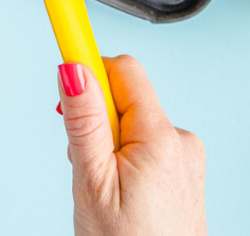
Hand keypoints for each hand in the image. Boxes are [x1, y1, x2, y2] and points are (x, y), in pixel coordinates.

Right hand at [58, 56, 207, 235]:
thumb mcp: (92, 183)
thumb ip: (84, 122)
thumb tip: (75, 68)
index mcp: (160, 138)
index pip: (124, 70)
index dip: (90, 67)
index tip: (64, 53)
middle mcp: (180, 142)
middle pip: (124, 98)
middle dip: (95, 120)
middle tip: (84, 163)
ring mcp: (185, 160)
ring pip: (130, 125)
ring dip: (107, 144)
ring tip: (103, 190)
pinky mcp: (183, 175)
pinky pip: (144, 146)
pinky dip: (123, 160)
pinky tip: (119, 196)